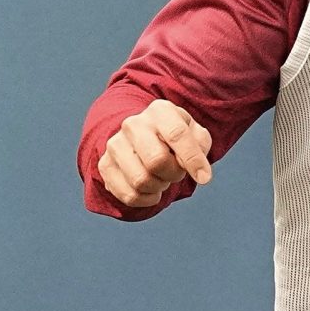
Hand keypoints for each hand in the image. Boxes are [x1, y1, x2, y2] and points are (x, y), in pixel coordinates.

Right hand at [98, 99, 213, 209]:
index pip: (177, 134)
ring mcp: (115, 144)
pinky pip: (128, 195)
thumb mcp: (195, 133)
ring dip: (159, 187)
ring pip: (141, 181)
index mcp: (160, 111)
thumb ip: (201, 145)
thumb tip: (197, 170)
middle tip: (177, 172)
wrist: (144, 137)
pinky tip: (151, 191)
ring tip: (162, 178)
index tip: (204, 177)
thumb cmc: (176, 137)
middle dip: (174, 174)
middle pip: (156, 161)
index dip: (193, 160)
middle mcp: (133, 124)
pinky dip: (146, 199)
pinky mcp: (105, 165)